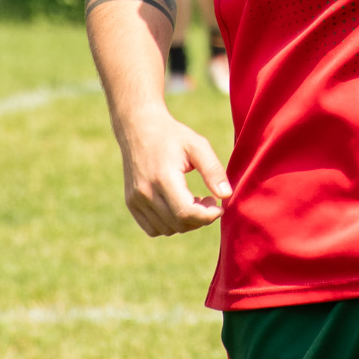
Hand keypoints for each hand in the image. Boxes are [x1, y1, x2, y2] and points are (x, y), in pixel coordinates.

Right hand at [119, 108, 232, 235]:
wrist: (139, 128)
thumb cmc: (172, 135)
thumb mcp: (198, 146)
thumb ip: (213, 170)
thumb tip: (226, 195)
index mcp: (163, 178)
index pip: (186, 212)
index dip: (207, 216)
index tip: (220, 206)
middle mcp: (145, 192)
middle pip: (178, 223)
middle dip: (200, 218)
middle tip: (209, 200)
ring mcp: (135, 200)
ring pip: (167, 229)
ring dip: (186, 222)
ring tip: (194, 200)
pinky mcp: (131, 203)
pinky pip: (153, 229)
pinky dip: (169, 225)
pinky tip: (179, 206)